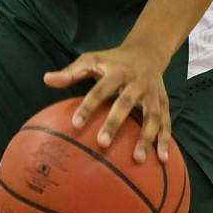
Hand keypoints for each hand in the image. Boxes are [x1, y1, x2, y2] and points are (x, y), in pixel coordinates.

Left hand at [43, 40, 171, 162]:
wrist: (148, 51)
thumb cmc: (113, 60)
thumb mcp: (92, 59)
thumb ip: (71, 72)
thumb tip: (46, 79)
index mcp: (118, 71)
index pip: (100, 89)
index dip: (88, 106)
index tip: (75, 124)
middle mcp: (137, 83)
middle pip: (126, 103)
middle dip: (115, 123)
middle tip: (101, 143)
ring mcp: (153, 94)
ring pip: (152, 116)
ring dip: (146, 138)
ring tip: (137, 159)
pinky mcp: (164, 103)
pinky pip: (166, 123)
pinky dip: (165, 140)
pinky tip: (162, 160)